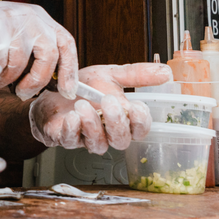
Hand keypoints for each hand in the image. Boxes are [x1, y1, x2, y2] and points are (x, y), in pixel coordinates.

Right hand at [0, 0, 77, 99]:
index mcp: (40, 19)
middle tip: (23, 93)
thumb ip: (31, 54)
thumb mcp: (15, 38)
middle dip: (38, 80)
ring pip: (21, 62)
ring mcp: (14, 20)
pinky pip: (2, 62)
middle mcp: (31, 17)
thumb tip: (47, 84)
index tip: (68, 91)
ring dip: (7, 79)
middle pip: (49, 54)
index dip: (70, 70)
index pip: (65, 44)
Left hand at [28, 63, 172, 153]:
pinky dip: (72, 130)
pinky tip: (71, 117)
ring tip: (83, 105)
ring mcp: (86, 138)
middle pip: (121, 140)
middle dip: (117, 122)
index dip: (140, 121)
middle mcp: (107, 133)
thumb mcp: (110, 76)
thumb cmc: (84, 88)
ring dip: (93, 125)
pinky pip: (71, 141)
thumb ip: (136, 75)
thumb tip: (166, 73)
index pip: (140, 129)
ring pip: (98, 145)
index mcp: (122, 119)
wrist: (52, 90)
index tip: (136, 105)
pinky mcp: (65, 139)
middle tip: (108, 101)